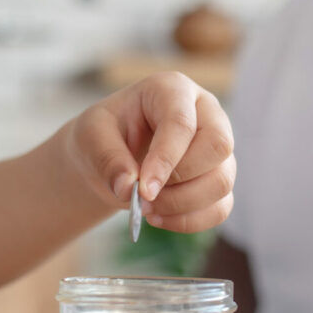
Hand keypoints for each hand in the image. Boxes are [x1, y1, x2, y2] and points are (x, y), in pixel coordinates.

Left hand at [64, 72, 234, 232]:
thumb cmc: (103, 135)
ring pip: (222, 181)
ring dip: (183, 205)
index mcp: (172, 91)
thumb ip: (107, 159)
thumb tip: (128, 188)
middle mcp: (205, 113)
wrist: (108, 156)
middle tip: (144, 196)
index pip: (182, 122)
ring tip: (147, 209)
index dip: (166, 159)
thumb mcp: (90, 137)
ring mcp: (216, 148)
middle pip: (219, 146)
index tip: (143, 191)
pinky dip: (191, 221)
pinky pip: (221, 207)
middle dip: (180, 180)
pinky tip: (160, 218)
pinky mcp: (218, 178)